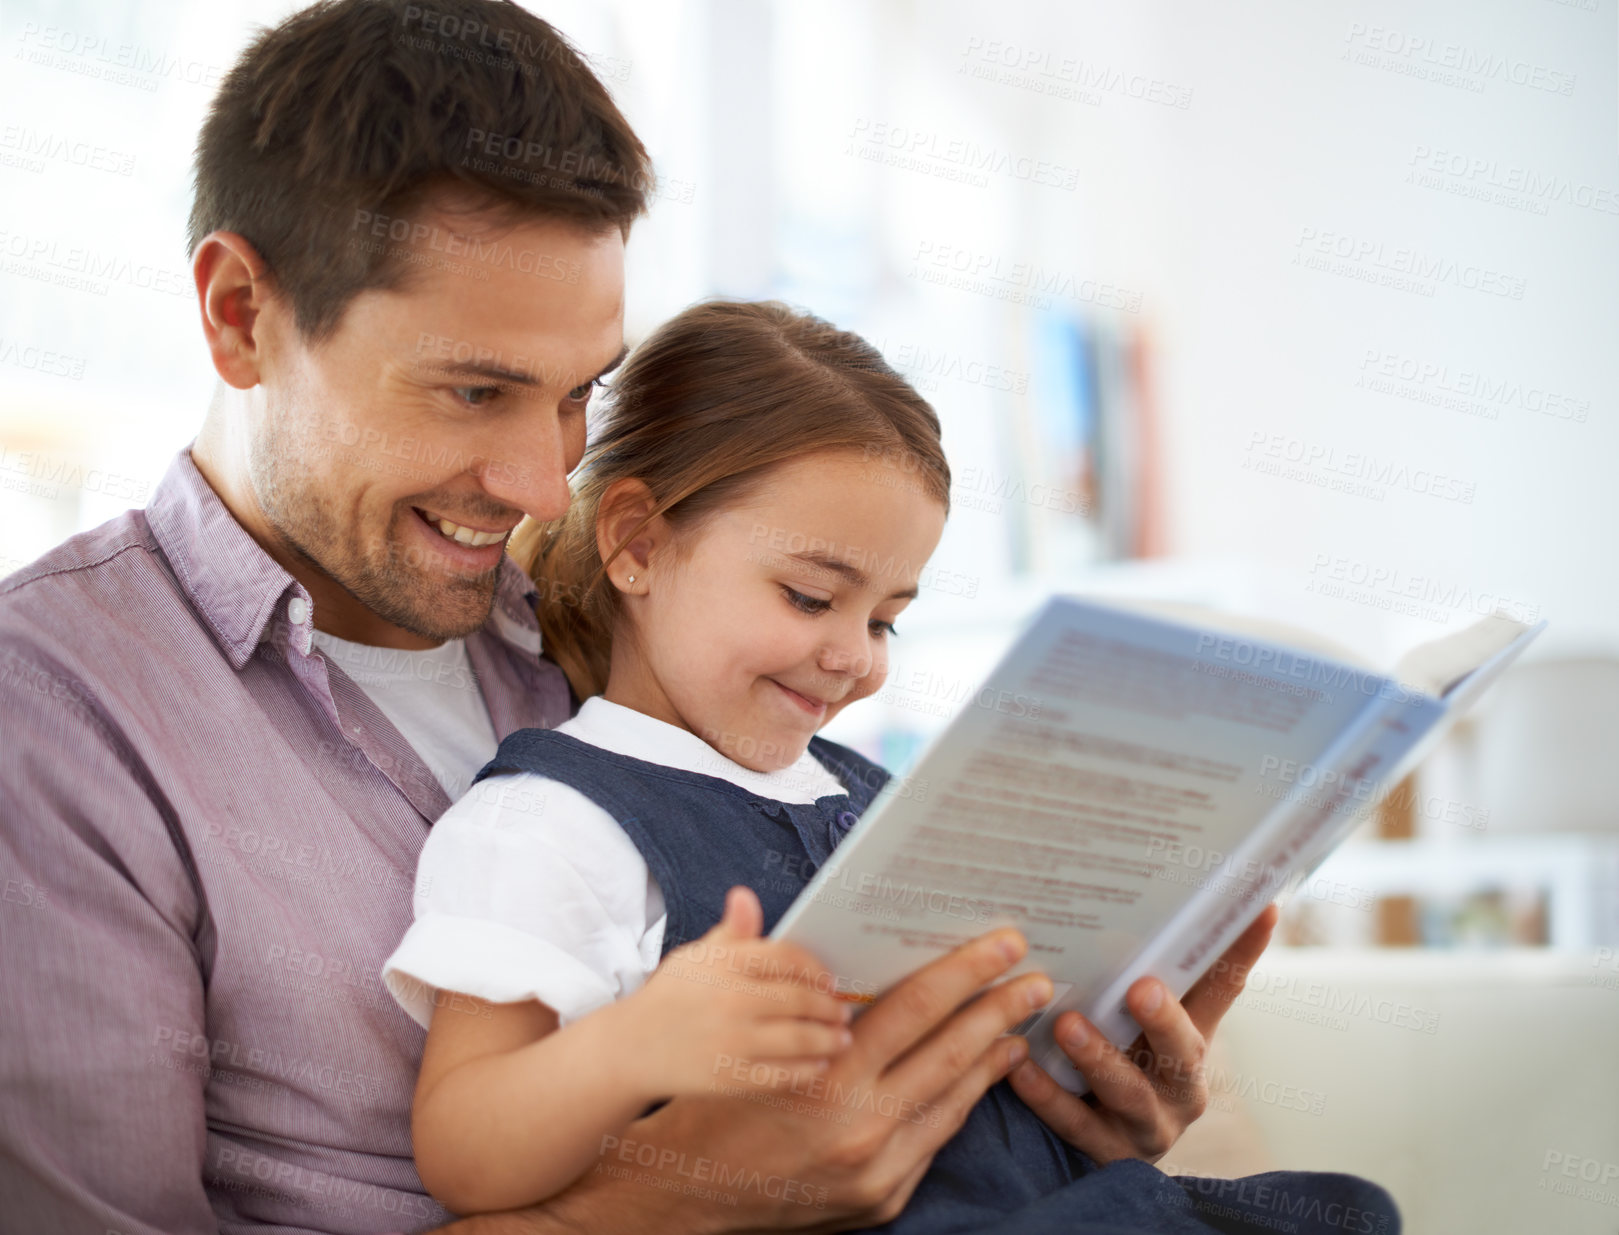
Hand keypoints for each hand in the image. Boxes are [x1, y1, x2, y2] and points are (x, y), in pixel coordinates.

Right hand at [530, 923, 1047, 1232]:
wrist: (680, 1202)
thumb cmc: (705, 1105)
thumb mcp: (733, 1034)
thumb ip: (757, 967)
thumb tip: (754, 900)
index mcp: (825, 1076)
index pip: (915, 1009)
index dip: (965, 971)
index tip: (1004, 943)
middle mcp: (860, 1127)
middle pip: (951, 1053)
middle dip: (1000, 1008)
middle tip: (1038, 974)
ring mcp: (877, 1171)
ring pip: (954, 1100)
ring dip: (993, 1055)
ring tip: (1023, 1020)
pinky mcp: (883, 1200)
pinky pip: (934, 1139)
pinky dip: (961, 1101)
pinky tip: (981, 1073)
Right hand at [635, 886, 852, 1095]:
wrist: (632, 1048)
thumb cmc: (673, 996)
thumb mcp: (697, 956)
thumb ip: (732, 932)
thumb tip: (745, 895)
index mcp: (725, 963)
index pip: (788, 958)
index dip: (816, 969)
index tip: (831, 981)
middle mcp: (731, 999)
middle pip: (800, 998)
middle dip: (829, 1006)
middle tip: (843, 1010)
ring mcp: (732, 1040)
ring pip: (799, 1038)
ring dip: (828, 1039)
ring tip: (840, 1038)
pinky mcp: (731, 1076)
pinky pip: (783, 1073)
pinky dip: (808, 1068)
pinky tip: (818, 1064)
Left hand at [1007, 903, 1278, 1164]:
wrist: (1101, 1143)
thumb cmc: (1121, 1062)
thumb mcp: (1144, 1021)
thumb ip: (1153, 973)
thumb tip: (1160, 899)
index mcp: (1193, 1043)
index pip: (1223, 989)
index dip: (1243, 950)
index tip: (1261, 905)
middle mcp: (1180, 1087)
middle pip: (1183, 1054)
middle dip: (1164, 1021)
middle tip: (1141, 988)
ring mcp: (1145, 1124)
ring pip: (1128, 1093)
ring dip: (1098, 1058)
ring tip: (1067, 1025)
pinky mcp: (1105, 1153)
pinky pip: (1075, 1125)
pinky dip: (1048, 1096)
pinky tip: (1020, 1068)